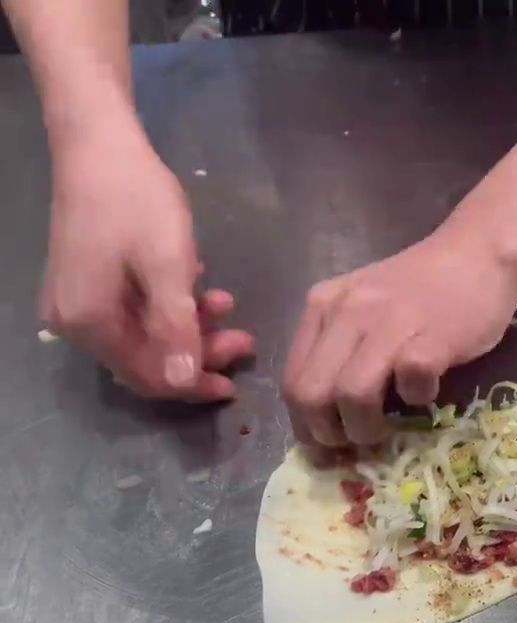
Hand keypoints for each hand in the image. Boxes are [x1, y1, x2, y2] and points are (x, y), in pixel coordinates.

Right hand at [41, 129, 253, 399]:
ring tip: (227, 304)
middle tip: (244, 338)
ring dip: (189, 327)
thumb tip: (180, 382)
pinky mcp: (88, 282)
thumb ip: (175, 325)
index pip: (146, 377)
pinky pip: (134, 312)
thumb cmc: (136, 200)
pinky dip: (170, 307)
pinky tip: (200, 287)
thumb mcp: (167, 265)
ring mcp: (78, 302)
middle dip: (197, 353)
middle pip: (144, 359)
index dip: (192, 385)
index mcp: (88, 323)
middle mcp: (73, 322)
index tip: (235, 382)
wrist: (100, 144)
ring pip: (143, 336)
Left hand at [283, 236, 516, 446]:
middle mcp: (348, 312)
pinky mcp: (432, 337)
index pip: (292, 380)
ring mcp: (390, 323)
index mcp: (323, 305)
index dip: (304, 424)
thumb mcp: (364, 305)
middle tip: (354, 442)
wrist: (478, 253)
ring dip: (366, 428)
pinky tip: (427, 389)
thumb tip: (328, 414)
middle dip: (328, 433)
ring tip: (386, 430)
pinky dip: (418, 399)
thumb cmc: (423, 286)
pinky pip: (411, 384)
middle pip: (311, 394)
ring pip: (352, 394)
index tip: (326, 443)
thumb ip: (341, 346)